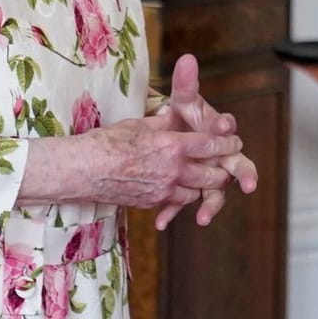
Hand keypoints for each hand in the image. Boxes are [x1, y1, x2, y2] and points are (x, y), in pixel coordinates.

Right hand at [59, 116, 245, 214]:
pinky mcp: (150, 203)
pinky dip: (179, 196)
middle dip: (221, 171)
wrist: (83, 170)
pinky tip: (177, 190)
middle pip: (211, 176)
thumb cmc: (109, 141)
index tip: (234, 142)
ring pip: (195, 193)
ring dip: (202, 186)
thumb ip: (165, 122)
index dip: (226, 144)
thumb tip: (177, 115)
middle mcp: (172, 171)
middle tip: (224, 165)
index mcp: (173, 146)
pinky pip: (174, 202)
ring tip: (203, 179)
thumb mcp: (141, 123)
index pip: (210, 146)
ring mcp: (162, 190)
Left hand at [151, 54, 260, 229]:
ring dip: (211, 206)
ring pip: (215, 192)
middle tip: (247, 184)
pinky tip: (160, 221)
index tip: (224, 128)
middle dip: (244, 175)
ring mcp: (208, 177)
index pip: (230, 131)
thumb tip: (187, 57)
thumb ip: (186, 83)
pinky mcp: (190, 191)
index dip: (227, 129)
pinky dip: (172, 212)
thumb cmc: (184, 118)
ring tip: (204, 218)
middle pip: (238, 166)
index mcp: (221, 135)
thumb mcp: (183, 101)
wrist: (171, 138)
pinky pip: (184, 203)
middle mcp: (221, 158)